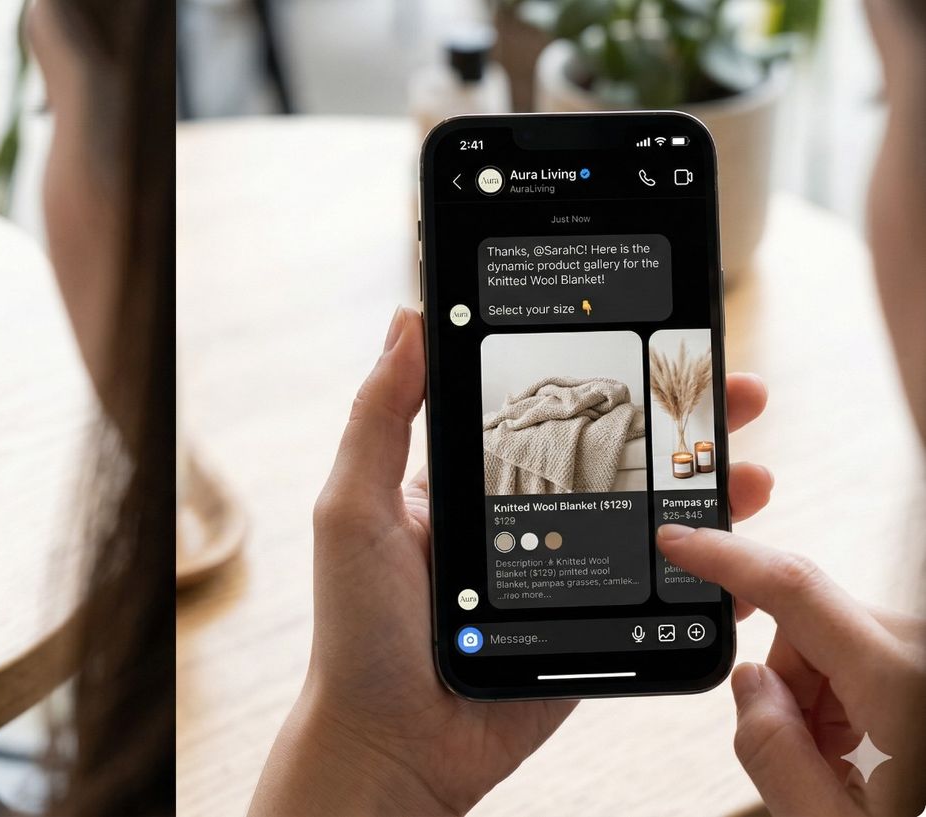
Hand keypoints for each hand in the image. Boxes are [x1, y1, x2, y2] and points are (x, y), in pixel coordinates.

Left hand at [250, 306, 774, 815]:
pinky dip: (708, 574)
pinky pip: (659, 594)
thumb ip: (380, 417)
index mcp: (469, 483)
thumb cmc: (359, 628)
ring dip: (707, 494)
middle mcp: (522, 521)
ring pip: (651, 520)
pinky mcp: (589, 630)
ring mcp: (562, 575)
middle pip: (617, 459)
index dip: (606, 378)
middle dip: (681, 426)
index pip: (549, 413)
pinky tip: (740, 555)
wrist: (392, 745)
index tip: (657, 343)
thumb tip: (409, 318)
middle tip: (738, 395)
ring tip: (751, 473)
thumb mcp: (354, 509)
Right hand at [658, 526, 925, 816]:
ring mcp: (921, 650)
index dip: (727, 559)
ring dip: (812, 698)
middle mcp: (919, 649)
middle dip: (782, 685)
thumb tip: (749, 682)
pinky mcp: (918, 657)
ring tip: (843, 762)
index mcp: (901, 683)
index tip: (678, 541)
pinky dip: (838, 700)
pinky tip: (863, 748)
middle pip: (803, 628)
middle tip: (810, 756)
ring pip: (823, 643)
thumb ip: (774, 752)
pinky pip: (851, 657)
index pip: (796, 589)